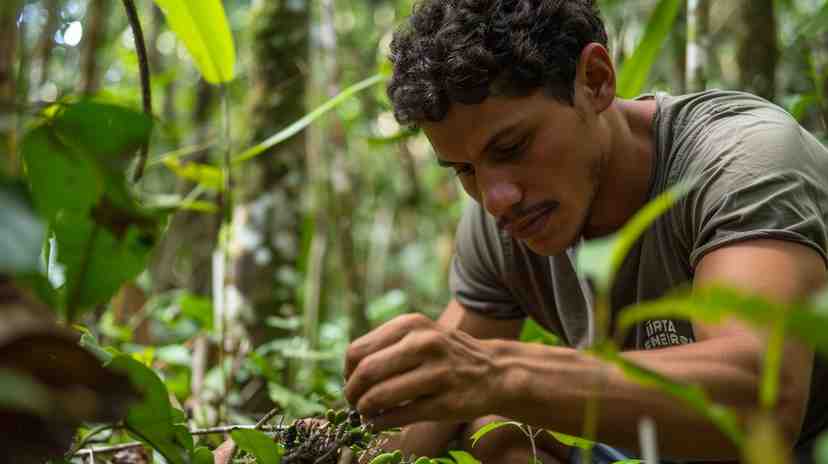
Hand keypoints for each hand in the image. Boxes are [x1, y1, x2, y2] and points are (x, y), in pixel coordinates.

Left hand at [344, 313, 503, 429]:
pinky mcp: (444, 403)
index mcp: (412, 325)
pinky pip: (399, 416)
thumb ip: (387, 345)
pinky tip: (378, 424)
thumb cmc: (447, 354)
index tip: (351, 381)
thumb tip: (348, 372)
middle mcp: (424, 344)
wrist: (494, 371)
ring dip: (364, 410)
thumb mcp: (420, 333)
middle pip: (366, 372)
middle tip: (354, 402)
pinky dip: (380, 423)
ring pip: (380, 396)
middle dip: (352, 392)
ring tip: (366, 413)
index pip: (358, 350)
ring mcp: (437, 374)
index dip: (348, 371)